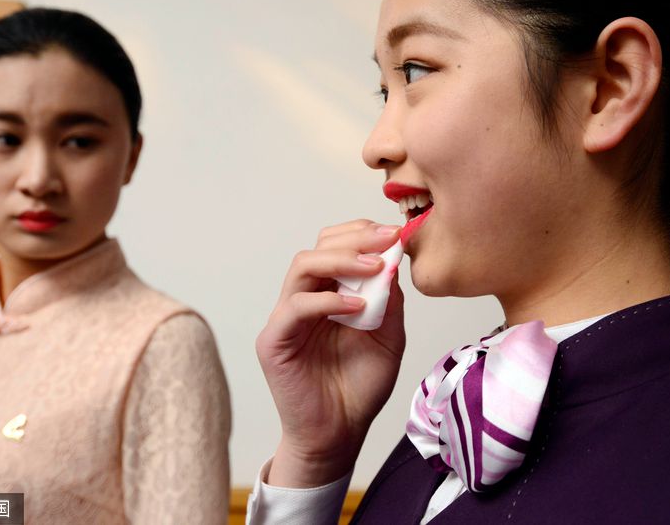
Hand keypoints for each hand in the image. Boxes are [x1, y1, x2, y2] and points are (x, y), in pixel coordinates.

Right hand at [256, 220, 405, 487]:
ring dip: (341, 260)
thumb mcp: (388, 338)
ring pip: (302, 267)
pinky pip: (296, 306)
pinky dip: (328, 301)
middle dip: (355, 239)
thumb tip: (394, 262)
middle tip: (387, 240)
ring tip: (374, 267)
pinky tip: (357, 306)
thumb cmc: (359, 388)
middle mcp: (304, 299)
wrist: (338, 434)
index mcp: (329, 294)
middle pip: (317, 248)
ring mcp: (286, 317)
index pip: (335, 247)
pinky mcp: (275, 340)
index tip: (394, 234)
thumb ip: (390, 302)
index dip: (362, 234)